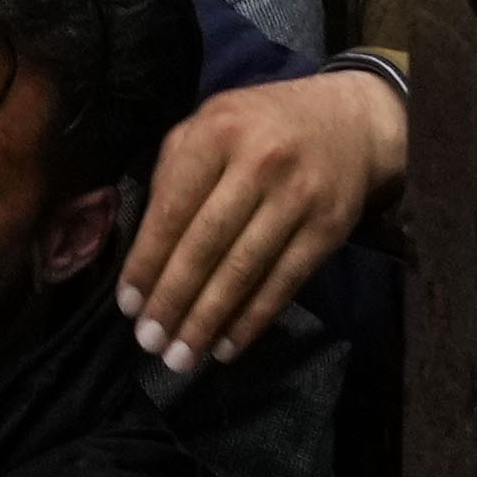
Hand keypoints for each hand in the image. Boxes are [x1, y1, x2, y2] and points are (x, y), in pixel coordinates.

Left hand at [113, 65, 413, 368]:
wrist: (349, 120)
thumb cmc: (261, 127)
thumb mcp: (212, 123)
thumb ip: (175, 170)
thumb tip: (146, 243)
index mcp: (218, 131)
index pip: (173, 206)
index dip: (147, 259)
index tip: (127, 303)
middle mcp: (258, 162)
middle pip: (206, 244)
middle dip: (172, 299)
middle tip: (148, 340)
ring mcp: (298, 197)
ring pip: (243, 270)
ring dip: (207, 320)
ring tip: (180, 356)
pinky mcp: (328, 230)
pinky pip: (283, 283)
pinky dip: (252, 320)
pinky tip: (227, 346)